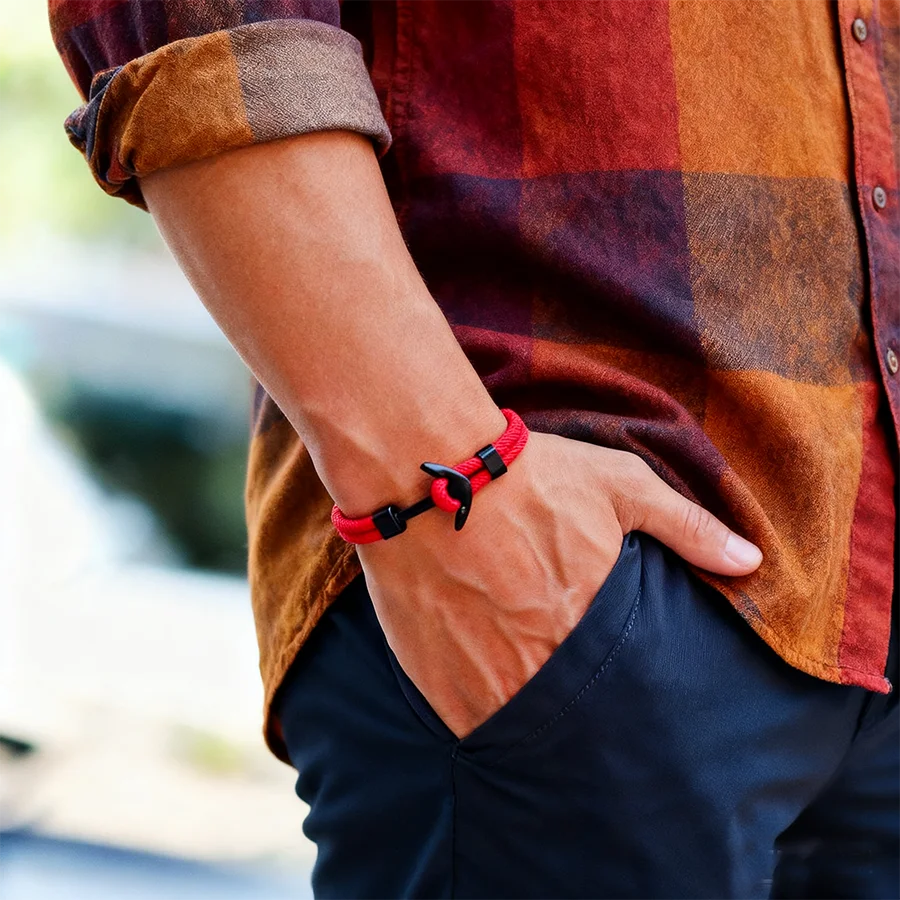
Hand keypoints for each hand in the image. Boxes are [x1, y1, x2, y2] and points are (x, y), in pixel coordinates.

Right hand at [357, 431, 761, 738]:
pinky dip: (481, 715)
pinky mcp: (435, 682)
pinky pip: (469, 725)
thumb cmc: (529, 476)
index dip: (627, 689)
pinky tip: (484, 691)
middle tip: (577, 695)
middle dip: (582, 707)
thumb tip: (752, 563)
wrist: (428, 473)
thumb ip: (688, 527)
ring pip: (523, 727)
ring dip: (531, 716)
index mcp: (593, 622)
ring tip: (529, 695)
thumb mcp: (620, 485)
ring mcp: (485, 679)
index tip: (622, 684)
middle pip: (577, 714)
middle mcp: (543, 663)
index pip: (629, 686)